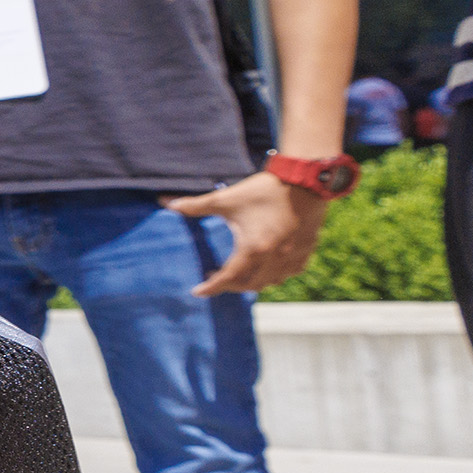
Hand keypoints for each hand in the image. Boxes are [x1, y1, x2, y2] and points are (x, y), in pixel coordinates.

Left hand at [167, 170, 324, 296]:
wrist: (305, 180)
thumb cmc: (263, 190)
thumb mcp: (226, 199)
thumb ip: (195, 205)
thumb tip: (165, 202)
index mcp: (254, 249)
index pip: (229, 278)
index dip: (212, 287)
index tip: (198, 291)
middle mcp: (275, 258)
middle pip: (250, 285)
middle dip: (230, 286)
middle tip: (215, 279)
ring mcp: (293, 255)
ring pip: (272, 281)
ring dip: (253, 282)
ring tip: (238, 274)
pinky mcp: (307, 248)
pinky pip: (291, 271)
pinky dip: (277, 274)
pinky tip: (268, 267)